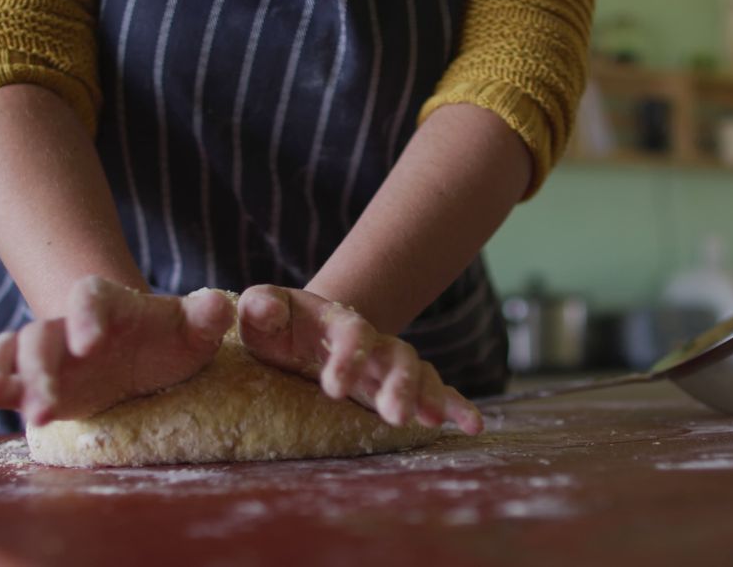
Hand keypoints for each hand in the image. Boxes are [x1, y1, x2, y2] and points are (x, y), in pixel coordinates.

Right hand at [0, 276, 233, 425]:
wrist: (142, 349)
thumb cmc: (169, 337)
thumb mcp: (193, 329)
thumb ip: (205, 315)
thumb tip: (220, 305)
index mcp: (107, 306)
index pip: (91, 299)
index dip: (88, 316)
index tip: (92, 342)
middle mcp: (67, 327)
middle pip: (42, 335)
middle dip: (41, 364)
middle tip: (47, 400)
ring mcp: (45, 355)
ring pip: (9, 355)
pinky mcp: (29, 384)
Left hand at [237, 285, 483, 434]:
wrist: (303, 332)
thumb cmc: (279, 327)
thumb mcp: (264, 313)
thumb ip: (260, 306)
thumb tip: (266, 308)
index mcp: (339, 322)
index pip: (353, 332)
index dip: (348, 356)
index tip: (333, 388)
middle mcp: (373, 342)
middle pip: (397, 355)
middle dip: (398, 383)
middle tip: (392, 413)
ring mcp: (390, 364)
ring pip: (419, 373)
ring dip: (427, 395)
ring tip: (429, 421)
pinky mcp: (401, 387)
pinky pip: (437, 392)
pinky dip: (457, 405)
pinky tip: (473, 425)